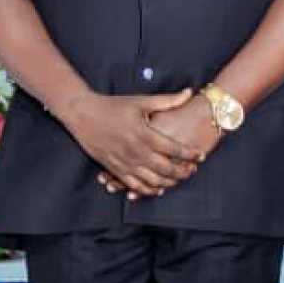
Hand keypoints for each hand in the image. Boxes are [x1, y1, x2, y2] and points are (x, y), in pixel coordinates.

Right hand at [58, 89, 202, 196]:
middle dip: (182, 172)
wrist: (83, 114)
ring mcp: (125, 163)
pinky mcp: (115, 169)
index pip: (173, 149)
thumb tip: (188, 93)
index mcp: (144, 134)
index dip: (189, 154)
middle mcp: (136, 151)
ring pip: (152, 180)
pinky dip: (148, 190)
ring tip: (179, 179)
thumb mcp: (140, 101)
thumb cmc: (113, 106)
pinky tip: (158, 189)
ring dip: (169, 182)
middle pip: (166, 169)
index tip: (200, 155)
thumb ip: (166, 100)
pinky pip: (135, 185)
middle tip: (193, 170)